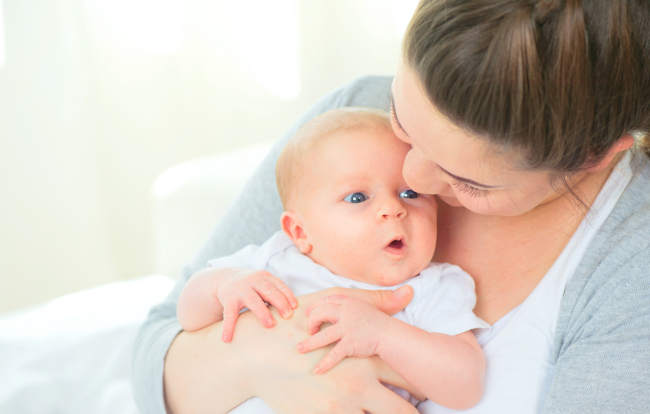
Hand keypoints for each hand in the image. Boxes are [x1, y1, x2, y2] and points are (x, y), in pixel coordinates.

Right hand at [166, 287, 419, 413]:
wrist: (255, 354)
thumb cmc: (296, 326)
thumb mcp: (335, 307)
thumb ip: (375, 303)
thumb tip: (409, 293)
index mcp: (363, 360)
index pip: (405, 377)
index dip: (424, 386)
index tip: (434, 392)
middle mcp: (357, 387)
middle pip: (400, 410)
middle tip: (424, 413)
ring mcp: (339, 407)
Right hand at [216, 268, 297, 341]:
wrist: (226, 278)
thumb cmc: (252, 285)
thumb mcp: (264, 283)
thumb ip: (276, 292)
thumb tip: (294, 310)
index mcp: (264, 276)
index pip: (279, 285)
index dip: (287, 295)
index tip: (294, 307)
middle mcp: (253, 281)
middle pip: (268, 291)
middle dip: (279, 302)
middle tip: (288, 316)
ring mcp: (240, 290)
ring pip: (253, 301)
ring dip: (262, 312)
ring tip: (271, 324)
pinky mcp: (228, 300)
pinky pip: (229, 314)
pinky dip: (228, 327)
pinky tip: (227, 338)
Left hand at [296, 294, 392, 373]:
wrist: (390, 335)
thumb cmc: (376, 322)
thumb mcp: (362, 308)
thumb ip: (346, 308)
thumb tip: (331, 310)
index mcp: (348, 302)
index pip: (325, 300)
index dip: (314, 307)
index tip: (308, 314)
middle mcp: (346, 313)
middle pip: (320, 314)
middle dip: (311, 322)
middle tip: (310, 331)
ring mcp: (348, 328)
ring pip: (323, 336)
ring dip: (309, 343)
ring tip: (300, 349)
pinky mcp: (350, 343)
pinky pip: (334, 354)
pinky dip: (325, 363)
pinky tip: (317, 369)